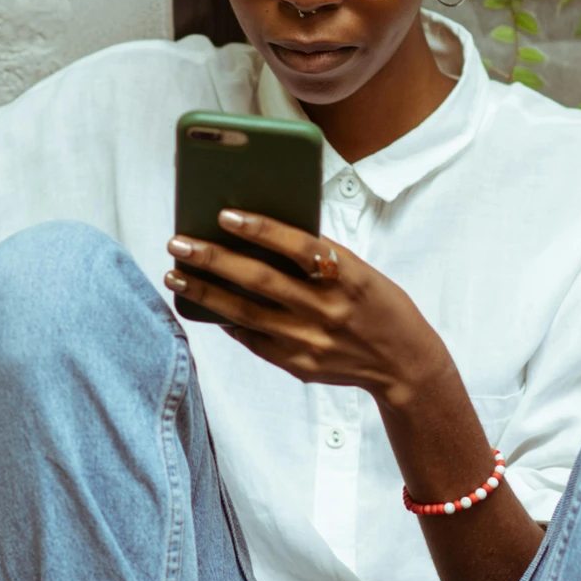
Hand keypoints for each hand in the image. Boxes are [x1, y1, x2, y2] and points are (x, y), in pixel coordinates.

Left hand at [164, 209, 450, 407]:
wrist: (404, 364)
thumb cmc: (377, 304)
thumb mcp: (360, 271)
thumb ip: (317, 255)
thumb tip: (258, 232)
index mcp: (349, 276)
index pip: (298, 247)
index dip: (261, 229)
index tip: (224, 215)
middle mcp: (327, 310)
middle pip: (260, 281)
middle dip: (213, 259)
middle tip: (178, 243)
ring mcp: (310, 342)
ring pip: (245, 313)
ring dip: (205, 292)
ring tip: (175, 275)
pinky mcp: (298, 365)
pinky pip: (252, 339)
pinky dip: (225, 320)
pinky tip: (202, 305)